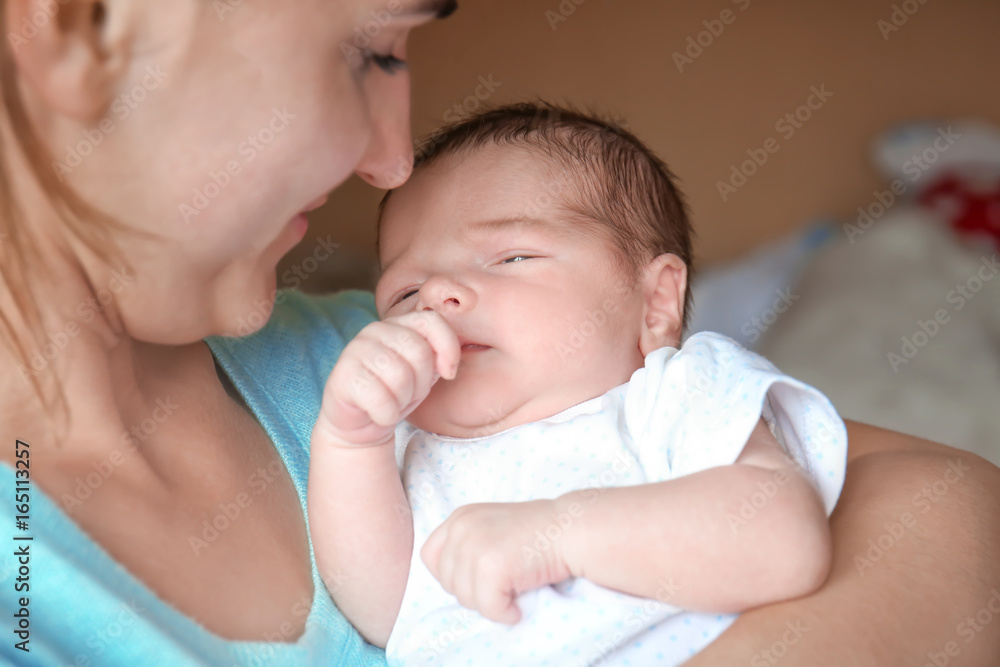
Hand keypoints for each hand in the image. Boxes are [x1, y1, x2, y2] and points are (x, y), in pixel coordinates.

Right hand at [315, 311, 459, 446]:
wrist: (359, 424)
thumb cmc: (395, 394)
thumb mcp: (424, 372)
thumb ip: (438, 356)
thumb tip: (447, 362)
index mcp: (398, 324)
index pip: (432, 321)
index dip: (448, 348)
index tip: (447, 373)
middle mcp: (375, 330)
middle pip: (419, 352)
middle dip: (421, 382)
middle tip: (407, 393)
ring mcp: (355, 349)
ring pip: (400, 377)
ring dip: (402, 400)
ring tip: (391, 401)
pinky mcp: (342, 375)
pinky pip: (380, 399)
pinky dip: (386, 414)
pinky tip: (378, 413)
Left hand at [421, 500, 573, 624]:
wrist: (571, 529)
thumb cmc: (539, 533)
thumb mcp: (492, 526)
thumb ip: (468, 545)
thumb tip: (452, 584)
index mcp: (460, 517)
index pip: (430, 557)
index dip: (452, 575)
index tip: (479, 578)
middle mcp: (461, 528)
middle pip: (447, 582)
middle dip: (473, 591)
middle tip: (502, 585)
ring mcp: (474, 547)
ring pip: (465, 598)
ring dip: (490, 603)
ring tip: (513, 590)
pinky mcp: (491, 567)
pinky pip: (487, 608)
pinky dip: (504, 613)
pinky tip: (519, 605)